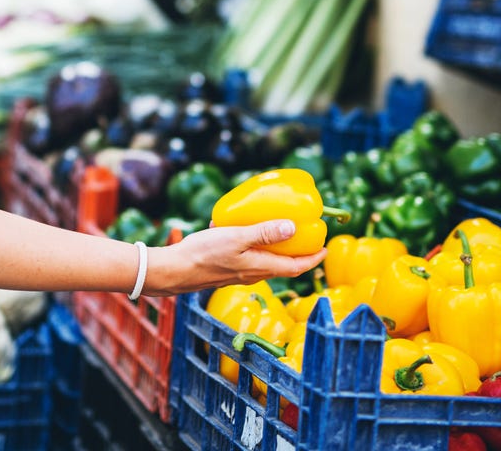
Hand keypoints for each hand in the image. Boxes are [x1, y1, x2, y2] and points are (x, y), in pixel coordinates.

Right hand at [144, 219, 326, 295]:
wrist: (175, 271)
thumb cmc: (205, 254)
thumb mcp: (237, 238)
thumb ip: (264, 233)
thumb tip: (293, 227)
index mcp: (260, 267)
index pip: (296, 267)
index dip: (313, 259)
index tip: (325, 248)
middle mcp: (253, 273)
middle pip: (283, 266)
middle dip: (298, 254)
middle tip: (307, 238)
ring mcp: (239, 273)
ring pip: (265, 262)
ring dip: (275, 249)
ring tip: (276, 229)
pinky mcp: (225, 269)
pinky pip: (247, 257)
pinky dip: (252, 245)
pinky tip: (237, 227)